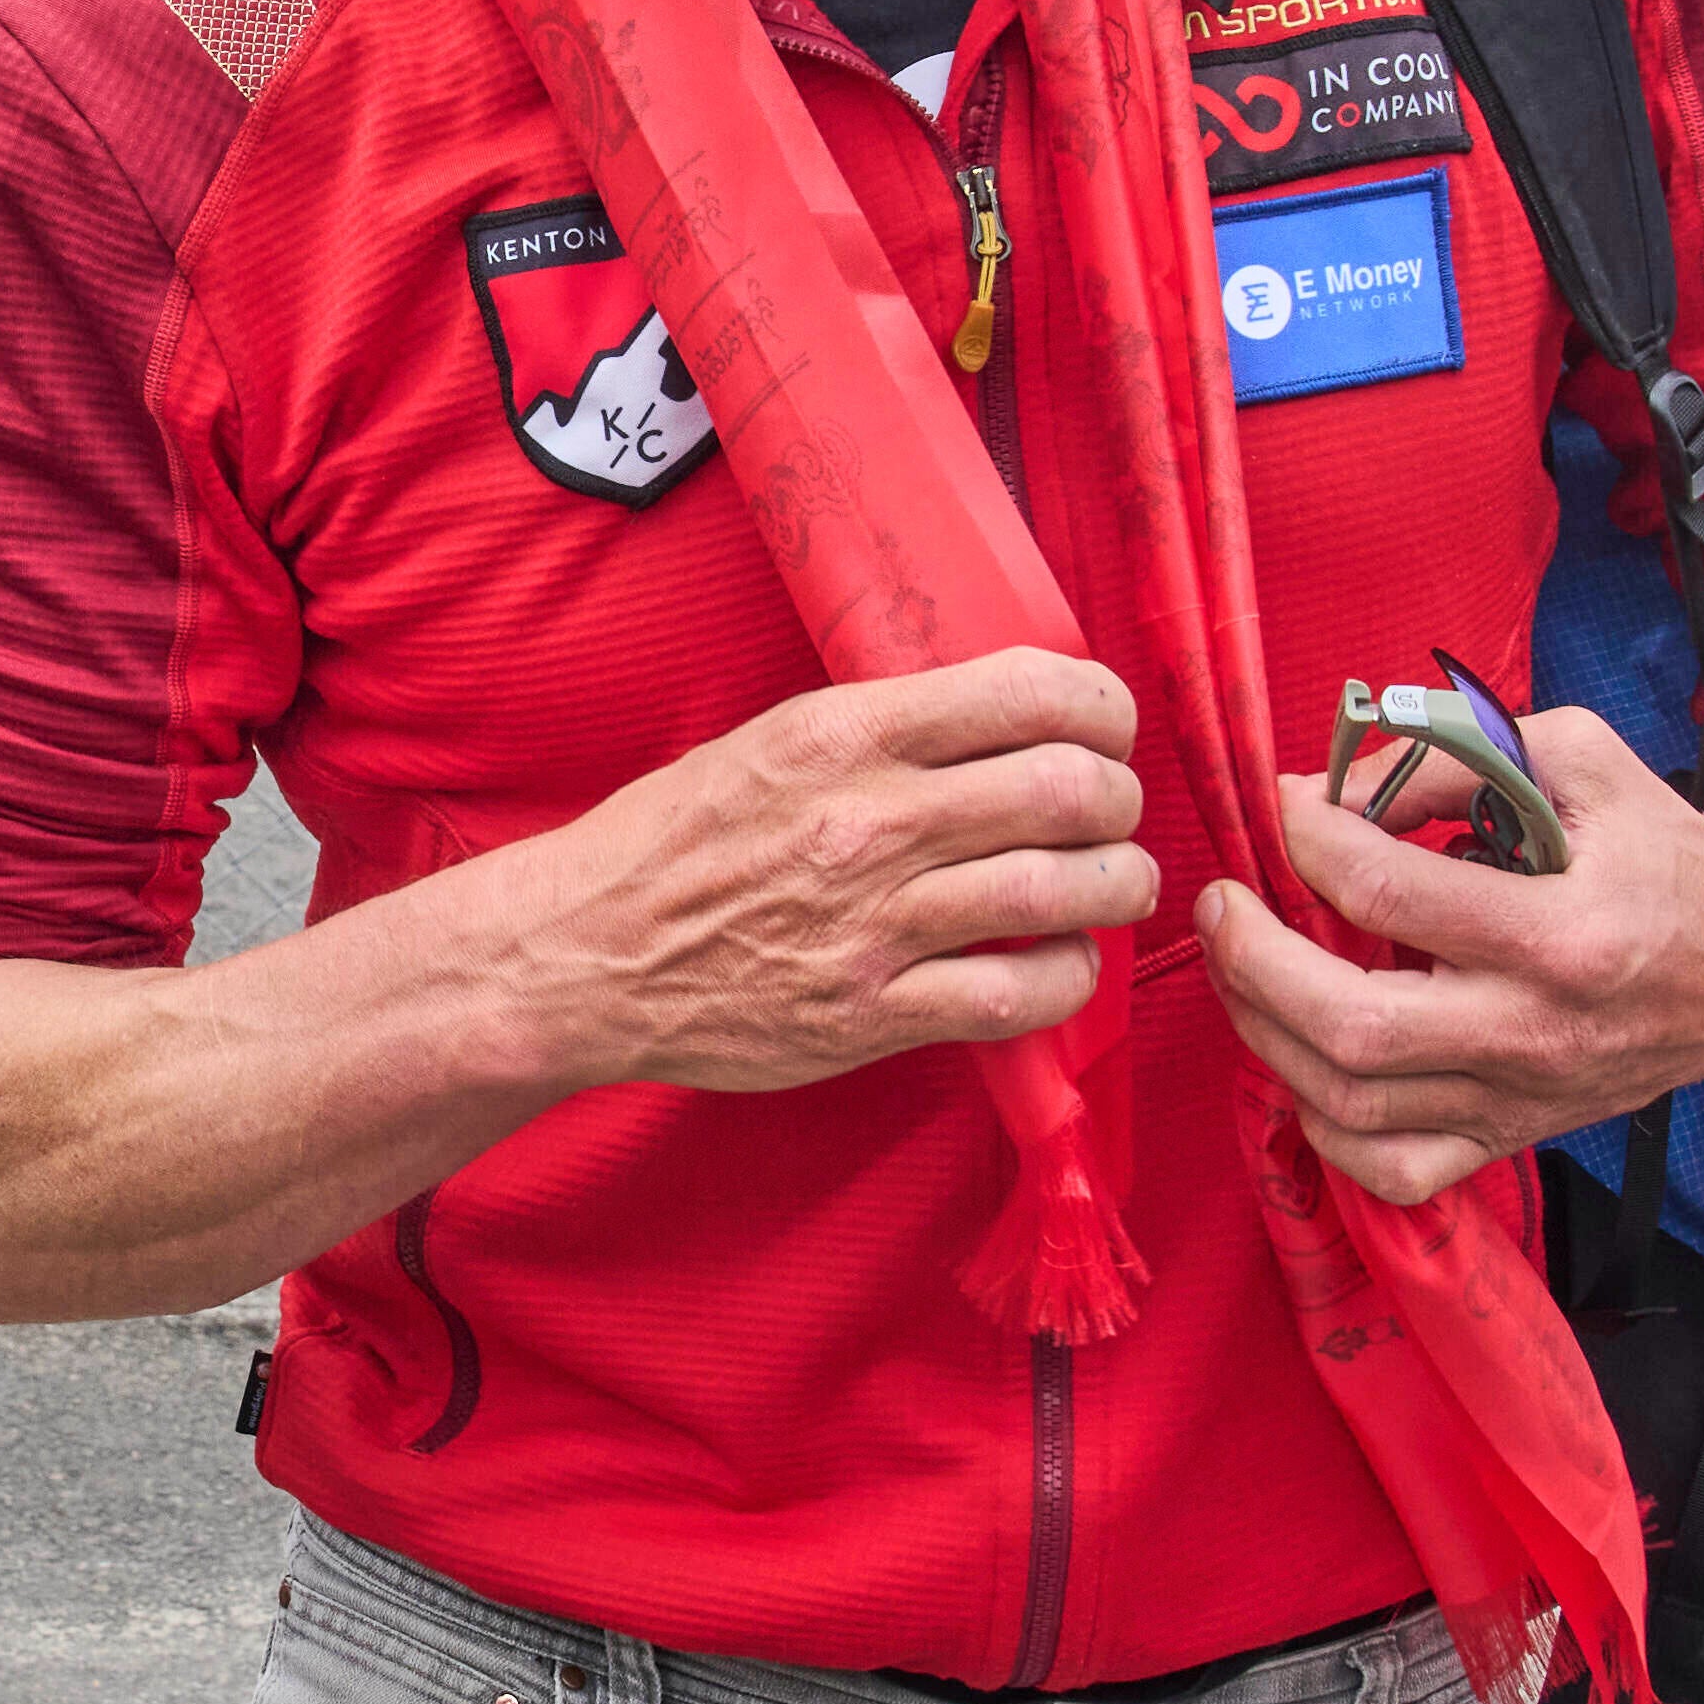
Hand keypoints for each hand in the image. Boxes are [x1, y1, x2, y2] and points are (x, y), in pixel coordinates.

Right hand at [490, 649, 1155, 1103]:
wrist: (583, 954)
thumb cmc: (671, 844)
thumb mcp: (768, 742)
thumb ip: (880, 730)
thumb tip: (996, 717)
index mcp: (844, 734)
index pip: (1027, 691)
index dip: (1101, 707)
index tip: (1105, 727)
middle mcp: (870, 820)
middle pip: (1068, 788)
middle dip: (1120, 798)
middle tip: (1112, 812)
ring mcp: (874, 922)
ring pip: (1061, 889)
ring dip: (1117, 884)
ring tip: (1115, 885)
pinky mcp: (872, 1012)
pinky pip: (1018, 994)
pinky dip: (1071, 976)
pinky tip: (1065, 961)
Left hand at [1199, 714, 1703, 1208]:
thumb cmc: (1665, 851)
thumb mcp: (1580, 760)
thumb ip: (1458, 759)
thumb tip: (1340, 782)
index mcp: (1563, 932)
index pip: (1391, 892)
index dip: (1312, 839)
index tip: (1291, 808)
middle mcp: (1538, 1031)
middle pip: (1352, 1024)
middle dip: (1254, 960)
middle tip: (1222, 904)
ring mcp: (1522, 1097)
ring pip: (1353, 1103)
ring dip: (1266, 1033)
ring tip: (1240, 968)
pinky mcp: (1514, 1136)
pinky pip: (1393, 1169)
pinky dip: (1324, 1126)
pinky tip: (1303, 1061)